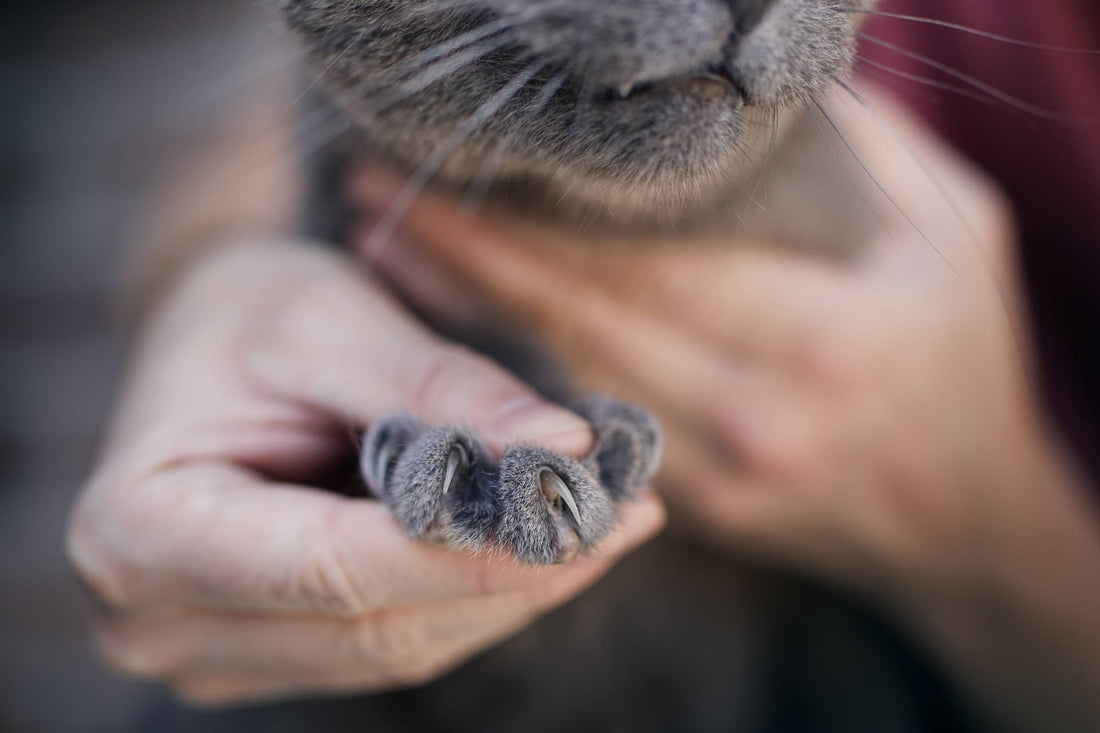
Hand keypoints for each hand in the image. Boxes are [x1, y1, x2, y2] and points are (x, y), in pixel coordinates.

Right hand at [67, 240, 663, 704]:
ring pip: (400, 647)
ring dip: (515, 591)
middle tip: (626, 514)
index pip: (334, 568)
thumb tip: (564, 448)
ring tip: (606, 523)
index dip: (474, 549)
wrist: (214, 333)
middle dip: (517, 574)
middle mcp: (159, 615)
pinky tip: (545, 545)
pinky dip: (481, 596)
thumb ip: (438, 389)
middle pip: (376, 624)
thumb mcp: (332, 318)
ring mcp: (217, 648)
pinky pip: (398, 641)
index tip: (591, 509)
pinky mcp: (274, 650)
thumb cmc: (253, 310)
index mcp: (140, 528)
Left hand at [351, 85, 1089, 605]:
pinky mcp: (686, 509)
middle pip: (571, 319)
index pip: (639, 260)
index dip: (529, 213)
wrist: (961, 522)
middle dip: (462, 253)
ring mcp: (711, 475)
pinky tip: (445, 327)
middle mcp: (753, 414)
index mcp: (820, 337)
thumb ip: (861, 155)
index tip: (448, 163)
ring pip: (551, 380)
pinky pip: (572, 426)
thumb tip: (751, 92)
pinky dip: (500, 374)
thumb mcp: (951, 234)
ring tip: (381, 247)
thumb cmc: (960, 358)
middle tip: (373, 192)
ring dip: (455, 316)